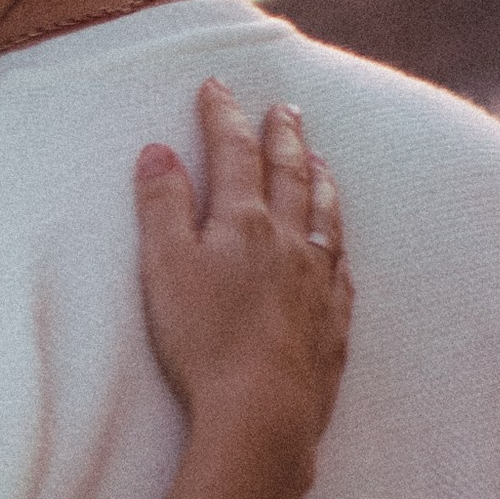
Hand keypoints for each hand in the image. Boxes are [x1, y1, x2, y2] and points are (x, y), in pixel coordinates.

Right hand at [135, 78, 351, 476]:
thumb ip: (162, 207)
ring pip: (325, 216)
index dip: (223, 116)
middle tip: (285, 108)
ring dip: (319, 180)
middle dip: (282, 136)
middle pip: (289, 175)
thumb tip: (158, 152)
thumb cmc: (204, 341)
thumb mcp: (165, 269)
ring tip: (318, 158)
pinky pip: (341, 268)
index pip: (234, 153)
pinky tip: (336, 242)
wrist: (262, 412)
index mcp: (245, 223)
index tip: (217, 86)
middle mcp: (290, 242)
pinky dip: (337, 242)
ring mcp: (318, 282)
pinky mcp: (333, 323)